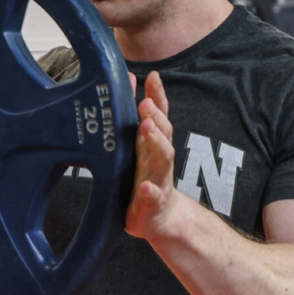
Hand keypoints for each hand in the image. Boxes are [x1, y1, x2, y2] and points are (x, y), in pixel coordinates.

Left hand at [125, 71, 179, 241]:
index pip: (159, 116)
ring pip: (163, 160)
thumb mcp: (139, 145)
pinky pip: (152, 198)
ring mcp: (159, 180)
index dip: (158, 95)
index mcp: (152, 144)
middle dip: (156, 117)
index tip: (153, 77)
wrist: (161, 217)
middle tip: (146, 103)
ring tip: (147, 129)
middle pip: (163, 134)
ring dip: (156, 143)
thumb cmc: (147, 176)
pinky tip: (145, 188)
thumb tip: (130, 78)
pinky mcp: (152, 204)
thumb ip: (137, 117)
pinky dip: (150, 192)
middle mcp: (159, 159)